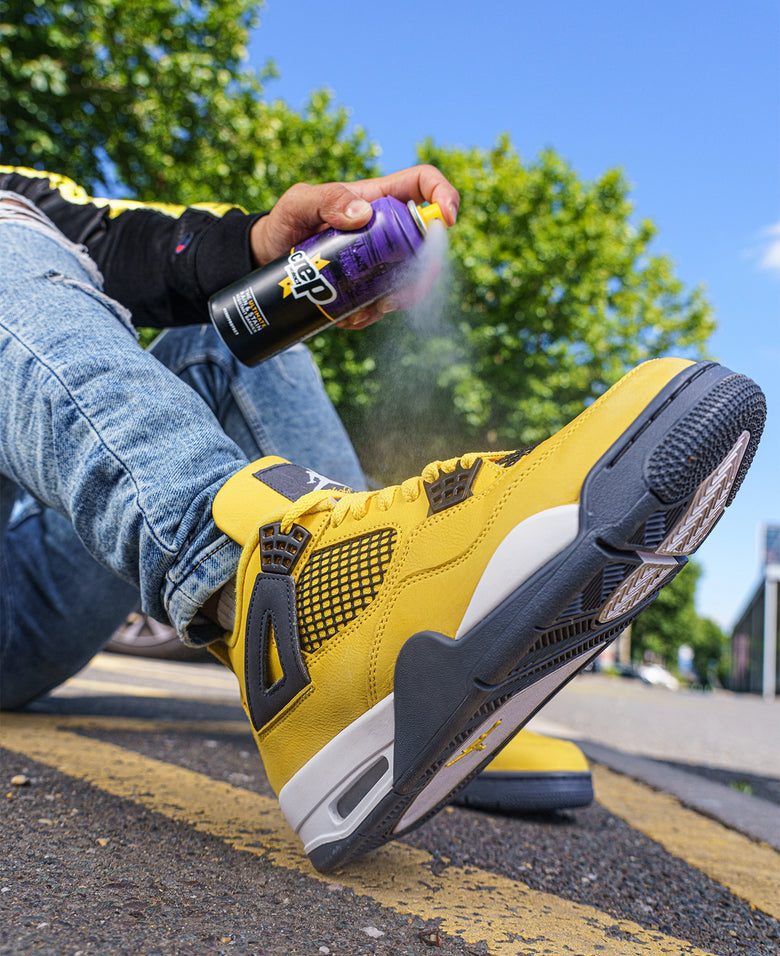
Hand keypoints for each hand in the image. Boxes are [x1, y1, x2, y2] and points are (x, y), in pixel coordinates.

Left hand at [249, 165, 458, 327]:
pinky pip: (385, 303)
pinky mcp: (370, 286)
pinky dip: (373, 314)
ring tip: (372, 309)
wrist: (268, 259)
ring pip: (413, 279)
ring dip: (401, 299)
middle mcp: (388, 229)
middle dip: (425, 270)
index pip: (424, 184)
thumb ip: (325, 199)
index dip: (443, 196)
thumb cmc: (285, 222)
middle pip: (428, 243)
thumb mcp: (298, 203)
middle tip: (400, 289)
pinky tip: (349, 317)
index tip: (445, 219)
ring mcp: (382, 259)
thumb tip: (363, 214)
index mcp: (379, 198)